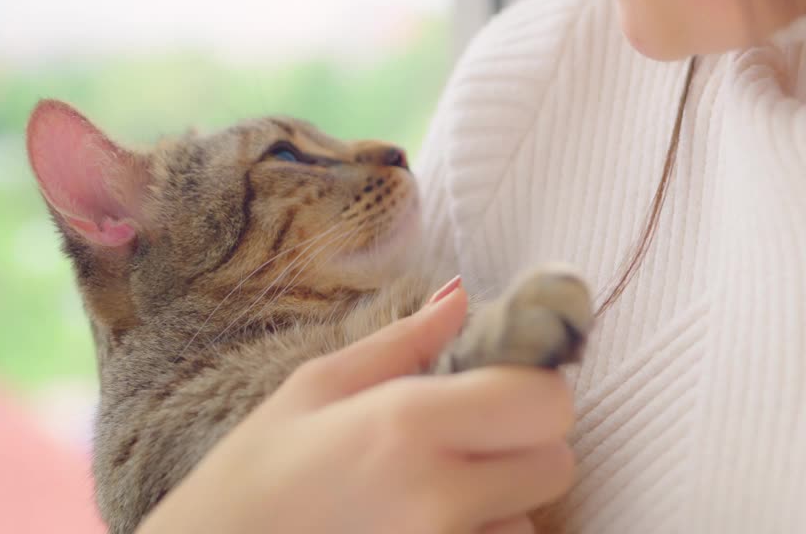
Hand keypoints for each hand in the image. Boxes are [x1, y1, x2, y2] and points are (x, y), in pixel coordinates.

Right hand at [137, 283, 576, 533]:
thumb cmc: (249, 481)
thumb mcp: (314, 390)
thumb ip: (405, 342)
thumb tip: (463, 295)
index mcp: (407, 423)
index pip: (547, 400)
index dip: (534, 390)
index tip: (499, 391)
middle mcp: (438, 495)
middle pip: (557, 462)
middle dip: (527, 447)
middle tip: (469, 445)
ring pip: (531, 519)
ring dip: (502, 506)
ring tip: (428, 499)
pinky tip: (423, 530)